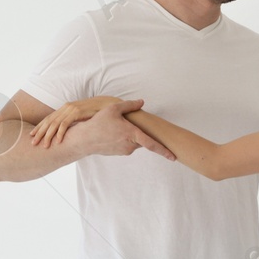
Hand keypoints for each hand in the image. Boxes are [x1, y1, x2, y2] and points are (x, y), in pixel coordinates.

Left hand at [31, 96, 125, 146]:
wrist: (109, 105)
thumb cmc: (97, 113)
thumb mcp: (82, 117)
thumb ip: (74, 123)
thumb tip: (67, 133)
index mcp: (65, 108)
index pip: (49, 119)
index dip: (39, 127)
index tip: (32, 136)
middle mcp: (66, 107)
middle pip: (49, 121)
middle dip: (39, 132)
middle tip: (32, 143)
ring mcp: (71, 109)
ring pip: (55, 123)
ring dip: (48, 135)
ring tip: (44, 145)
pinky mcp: (77, 112)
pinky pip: (66, 123)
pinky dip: (60, 133)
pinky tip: (57, 141)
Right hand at [47, 99, 175, 160]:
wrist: (84, 140)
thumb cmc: (98, 123)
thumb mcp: (113, 109)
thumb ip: (129, 105)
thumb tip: (142, 102)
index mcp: (132, 134)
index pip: (152, 144)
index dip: (164, 150)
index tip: (173, 157)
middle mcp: (130, 145)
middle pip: (142, 138)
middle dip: (138, 131)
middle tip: (125, 124)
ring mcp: (124, 151)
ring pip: (133, 141)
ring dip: (128, 134)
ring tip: (113, 128)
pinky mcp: (119, 153)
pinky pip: (126, 144)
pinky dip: (122, 138)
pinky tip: (111, 133)